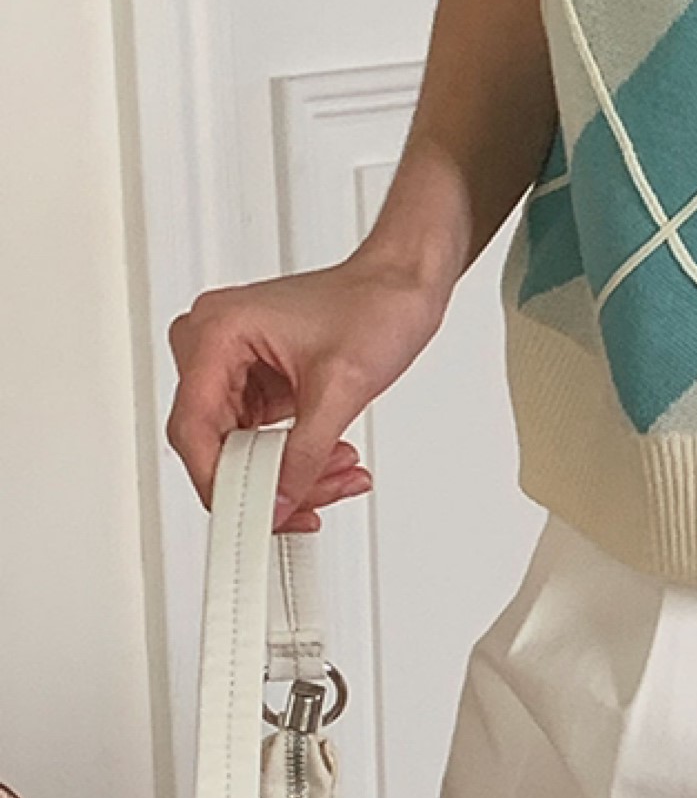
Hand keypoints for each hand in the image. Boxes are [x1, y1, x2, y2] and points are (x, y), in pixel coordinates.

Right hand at [167, 256, 447, 529]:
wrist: (403, 284)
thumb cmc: (375, 304)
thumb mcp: (341, 389)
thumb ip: (305, 454)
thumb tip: (279, 500)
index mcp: (217, 331)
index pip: (193, 427)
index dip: (219, 480)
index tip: (250, 513)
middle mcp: (213, 345)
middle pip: (214, 443)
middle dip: (266, 479)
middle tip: (307, 504)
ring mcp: (233, 363)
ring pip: (240, 446)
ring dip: (288, 471)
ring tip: (338, 474)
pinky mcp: (255, 379)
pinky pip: (259, 435)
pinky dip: (294, 454)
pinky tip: (330, 460)